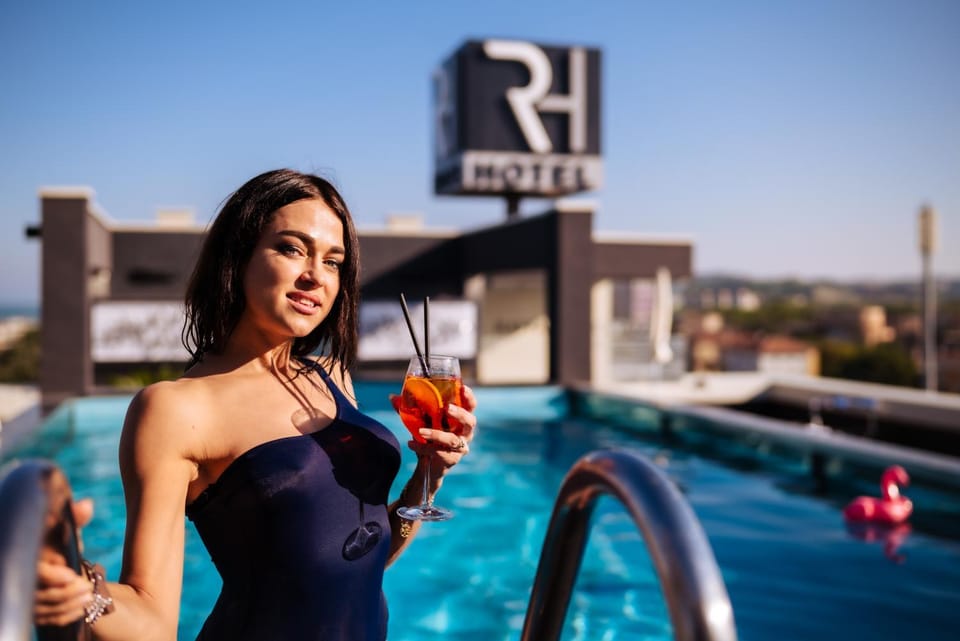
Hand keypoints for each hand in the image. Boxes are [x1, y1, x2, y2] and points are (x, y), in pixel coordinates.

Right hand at [34, 498, 93, 625]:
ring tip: (90, 595)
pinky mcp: (31, 609)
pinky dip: (65, 615)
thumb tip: (87, 506)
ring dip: (69, 604)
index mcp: (25, 556)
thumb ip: (74, 518)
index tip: (71, 575)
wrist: (46, 555)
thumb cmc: (55, 535)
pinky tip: (82, 608)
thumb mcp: (63, 526)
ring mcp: (24, 596)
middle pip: (39, 594)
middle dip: (66, 592)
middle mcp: (20, 577)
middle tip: (88, 587)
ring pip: (43, 609)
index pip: (33, 571)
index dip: (50, 575)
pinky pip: (46, 619)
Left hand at [391, 385, 477, 470]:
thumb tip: (392, 397)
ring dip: (436, 434)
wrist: (427, 465)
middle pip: (470, 421)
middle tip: (447, 408)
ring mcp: (460, 447)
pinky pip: (438, 452)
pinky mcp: (451, 459)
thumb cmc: (428, 437)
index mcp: (460, 419)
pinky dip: (423, 448)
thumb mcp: (420, 421)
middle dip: (460, 413)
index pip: (470, 406)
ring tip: (420, 431)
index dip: (469, 397)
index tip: (463, 388)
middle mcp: (464, 432)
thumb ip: (409, 409)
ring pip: (453, 440)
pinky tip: (411, 444)